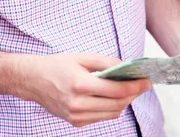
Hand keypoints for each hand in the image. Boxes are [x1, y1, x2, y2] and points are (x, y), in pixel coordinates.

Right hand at [18, 53, 150, 126]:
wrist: (33, 80)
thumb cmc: (57, 65)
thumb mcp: (82, 57)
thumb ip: (106, 62)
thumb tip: (126, 67)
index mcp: (80, 85)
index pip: (117, 90)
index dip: (135, 86)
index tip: (146, 80)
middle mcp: (78, 104)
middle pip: (117, 105)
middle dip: (134, 95)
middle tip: (142, 84)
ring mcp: (75, 116)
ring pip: (111, 114)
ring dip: (124, 103)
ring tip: (130, 90)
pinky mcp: (75, 122)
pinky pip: (100, 117)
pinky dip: (111, 108)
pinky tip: (113, 97)